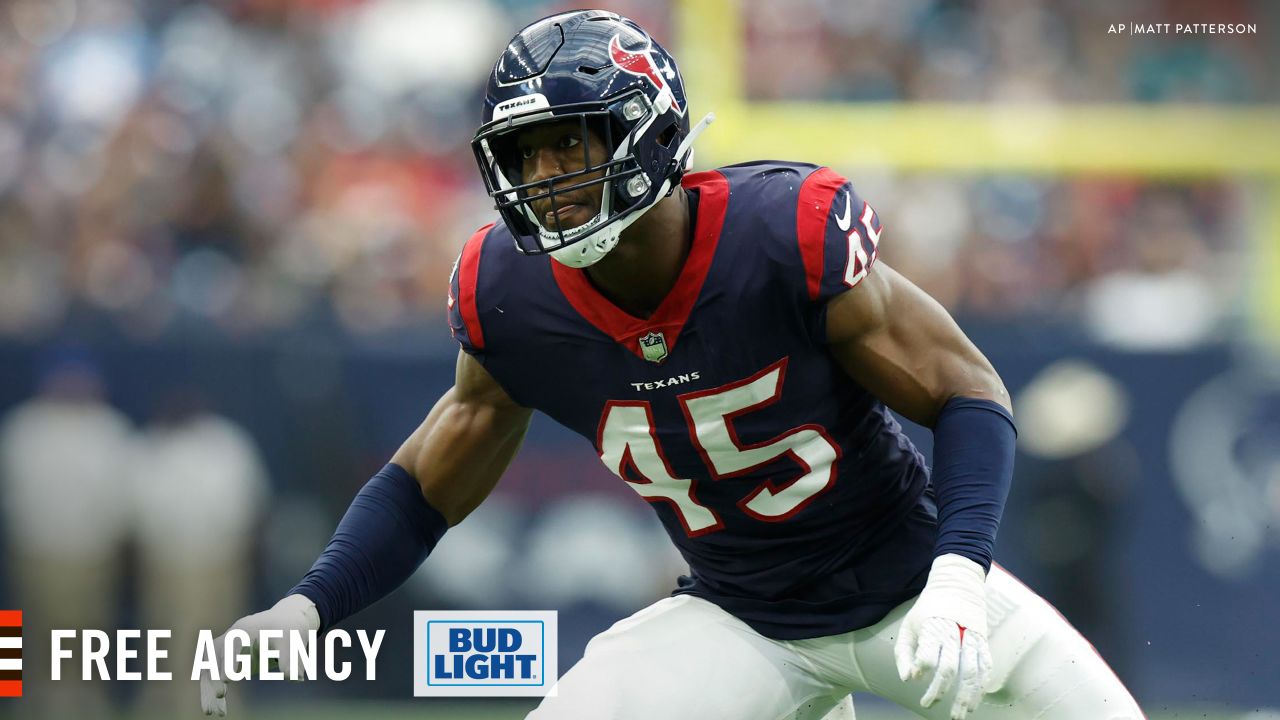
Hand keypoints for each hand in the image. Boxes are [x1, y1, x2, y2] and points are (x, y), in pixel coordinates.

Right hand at [200, 594, 320, 716]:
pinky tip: (218, 710)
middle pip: (216, 656)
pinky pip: (212, 675)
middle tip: (220, 695)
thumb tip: (294, 678)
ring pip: (209, 667)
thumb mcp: (292, 644)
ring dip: (208, 689)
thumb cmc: (288, 632)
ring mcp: (225, 646)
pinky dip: (212, 691)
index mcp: (247, 630)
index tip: (226, 679)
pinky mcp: (224, 658)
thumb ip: (290, 660)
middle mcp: (231, 636)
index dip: (229, 661)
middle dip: (215, 676)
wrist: (284, 623)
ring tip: (210, 712)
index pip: (234, 645)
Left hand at [893, 554, 992, 719]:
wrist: (957, 585)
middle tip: (928, 704)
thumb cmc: (928, 609)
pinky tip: (975, 701)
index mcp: (933, 627)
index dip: (922, 668)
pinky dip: (982, 686)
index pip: (928, 654)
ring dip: (966, 696)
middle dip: (939, 690)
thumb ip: (904, 653)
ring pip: (972, 672)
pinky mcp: (983, 641)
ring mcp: (972, 638)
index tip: (916, 677)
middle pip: (949, 667)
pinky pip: (986, 667)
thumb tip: (908, 679)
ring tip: (959, 714)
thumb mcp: (909, 624)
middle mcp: (954, 634)